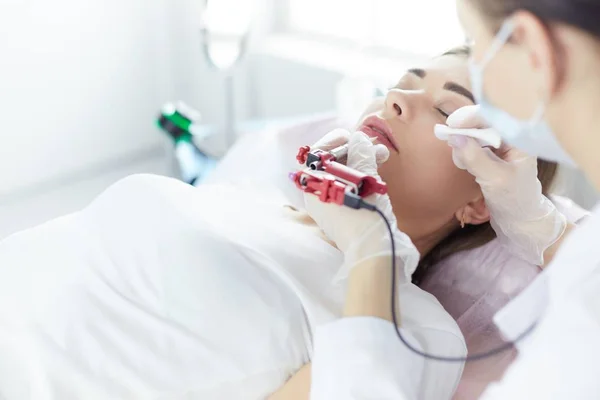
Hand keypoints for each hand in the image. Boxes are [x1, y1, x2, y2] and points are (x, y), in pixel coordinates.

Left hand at [304, 130, 419, 283]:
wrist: (372, 251)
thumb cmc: (365, 213)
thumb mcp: (364, 178)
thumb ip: (360, 153)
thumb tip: (359, 138)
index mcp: (313, 185)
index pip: (317, 154)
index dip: (336, 141)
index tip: (354, 136)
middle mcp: (316, 195)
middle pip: (331, 163)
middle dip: (355, 151)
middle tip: (377, 149)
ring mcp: (328, 206)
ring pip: (342, 175)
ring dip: (361, 163)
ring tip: (382, 158)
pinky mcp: (341, 214)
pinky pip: (347, 188)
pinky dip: (360, 178)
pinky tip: (375, 174)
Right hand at [437, 105, 566, 264]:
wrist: (520, 219)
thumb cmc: (514, 199)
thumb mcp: (494, 179)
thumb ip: (475, 157)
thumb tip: (454, 137)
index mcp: (521, 139)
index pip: (495, 116)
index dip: (472, 116)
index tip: (452, 124)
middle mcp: (512, 138)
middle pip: (483, 121)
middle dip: (465, 129)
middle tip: (448, 137)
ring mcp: (502, 146)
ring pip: (476, 132)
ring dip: (463, 141)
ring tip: (459, 157)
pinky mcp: (492, 155)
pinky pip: (474, 145)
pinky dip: (465, 150)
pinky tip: (463, 161)